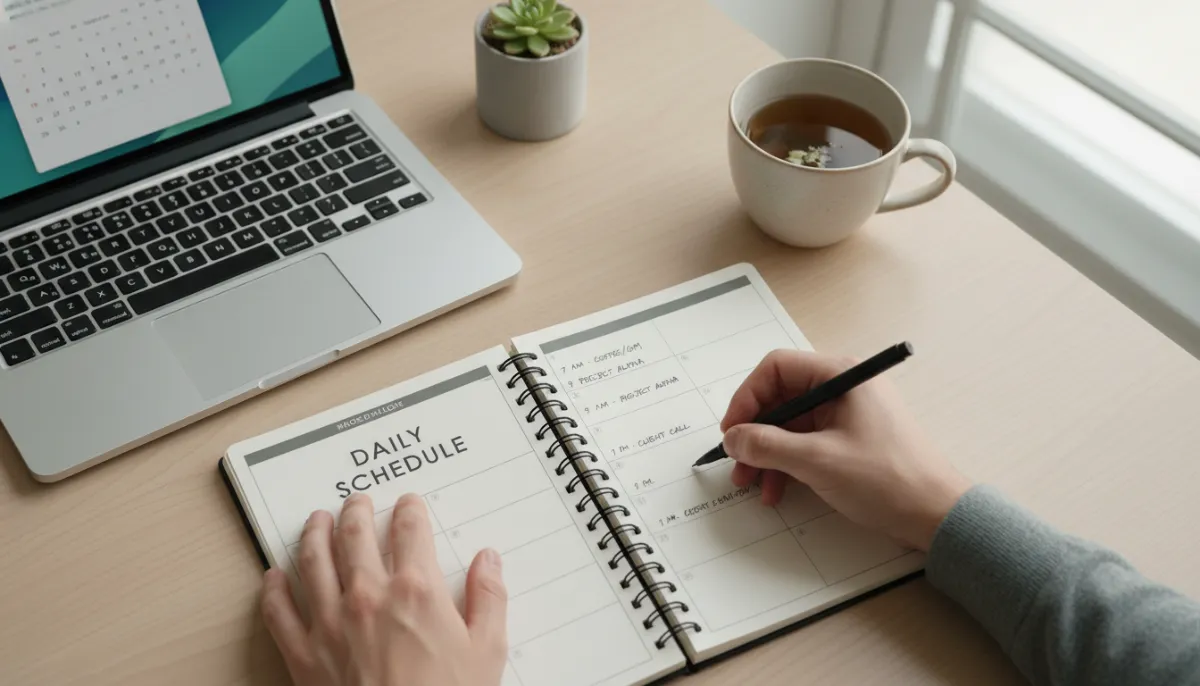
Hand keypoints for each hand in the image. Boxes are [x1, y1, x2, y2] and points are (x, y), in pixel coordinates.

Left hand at [260, 493, 506, 685]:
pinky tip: (274, 576)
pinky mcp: (304, 655)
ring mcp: (331, 624)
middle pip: (355, 536)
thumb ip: (488, 598)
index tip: (409, 504)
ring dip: (314, 534)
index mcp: (416, 592)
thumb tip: (488, 561)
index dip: (410, 510)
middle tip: (357, 502)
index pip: (411, 531)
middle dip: (356, 512)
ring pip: (313, 562)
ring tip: (316, 520)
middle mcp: (368, 598)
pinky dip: (273, 589)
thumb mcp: (487, 651)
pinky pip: (280, 612)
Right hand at [721, 350, 970, 550]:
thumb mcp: (817, 460)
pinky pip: (805, 443)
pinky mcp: (849, 439)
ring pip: (790, 425)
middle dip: (754, 433)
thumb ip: (767, 445)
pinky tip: (777, 490)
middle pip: (780, 398)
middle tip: (738, 463)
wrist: (934, 514)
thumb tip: (733, 437)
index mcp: (841, 376)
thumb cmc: (888, 479)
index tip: (733, 431)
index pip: (776, 369)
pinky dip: (787, 464)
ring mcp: (847, 414)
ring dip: (766, 453)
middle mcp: (843, 388)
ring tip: (753, 485)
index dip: (747, 398)